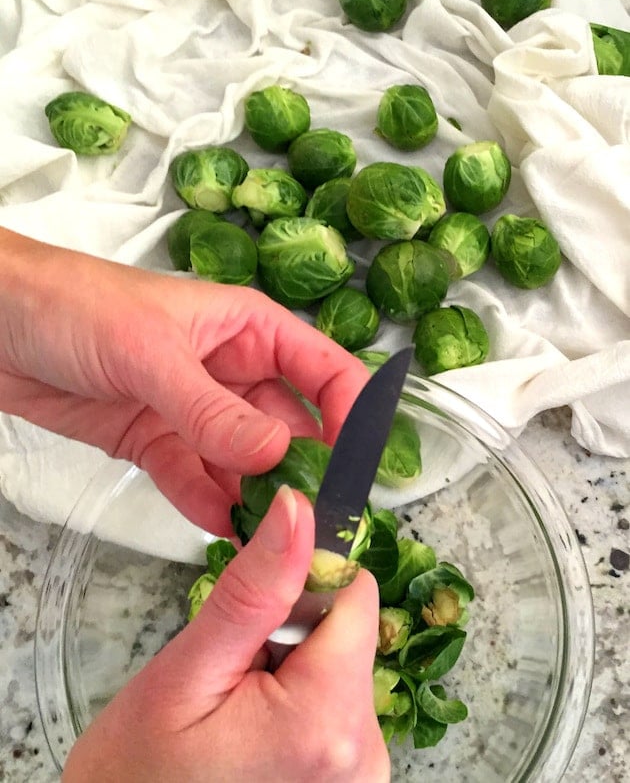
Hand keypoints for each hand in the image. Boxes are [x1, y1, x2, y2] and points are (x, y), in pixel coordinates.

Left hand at [0, 228, 367, 534]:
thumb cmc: (75, 305)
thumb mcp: (151, 352)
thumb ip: (212, 409)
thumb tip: (276, 454)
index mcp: (249, 329)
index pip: (324, 370)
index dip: (352, 414)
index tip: (360, 465)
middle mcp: (232, 371)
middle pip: (291, 427)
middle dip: (307, 471)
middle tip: (319, 522)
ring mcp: (196, 410)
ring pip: (245, 462)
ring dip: (259, 497)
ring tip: (275, 540)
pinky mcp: (157, 442)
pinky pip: (195, 479)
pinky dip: (209, 505)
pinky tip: (223, 530)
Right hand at [61, 487, 389, 781]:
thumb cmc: (138, 773)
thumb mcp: (187, 671)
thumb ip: (253, 589)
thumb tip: (299, 507)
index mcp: (329, 719)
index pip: (356, 594)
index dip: (309, 575)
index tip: (260, 592)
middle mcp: (366, 752)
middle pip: (350, 631)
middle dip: (295, 627)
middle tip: (233, 665)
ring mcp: (362, 772)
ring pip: (341, 662)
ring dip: (295, 662)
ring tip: (238, 700)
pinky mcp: (350, 778)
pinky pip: (337, 702)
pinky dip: (300, 695)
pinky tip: (256, 722)